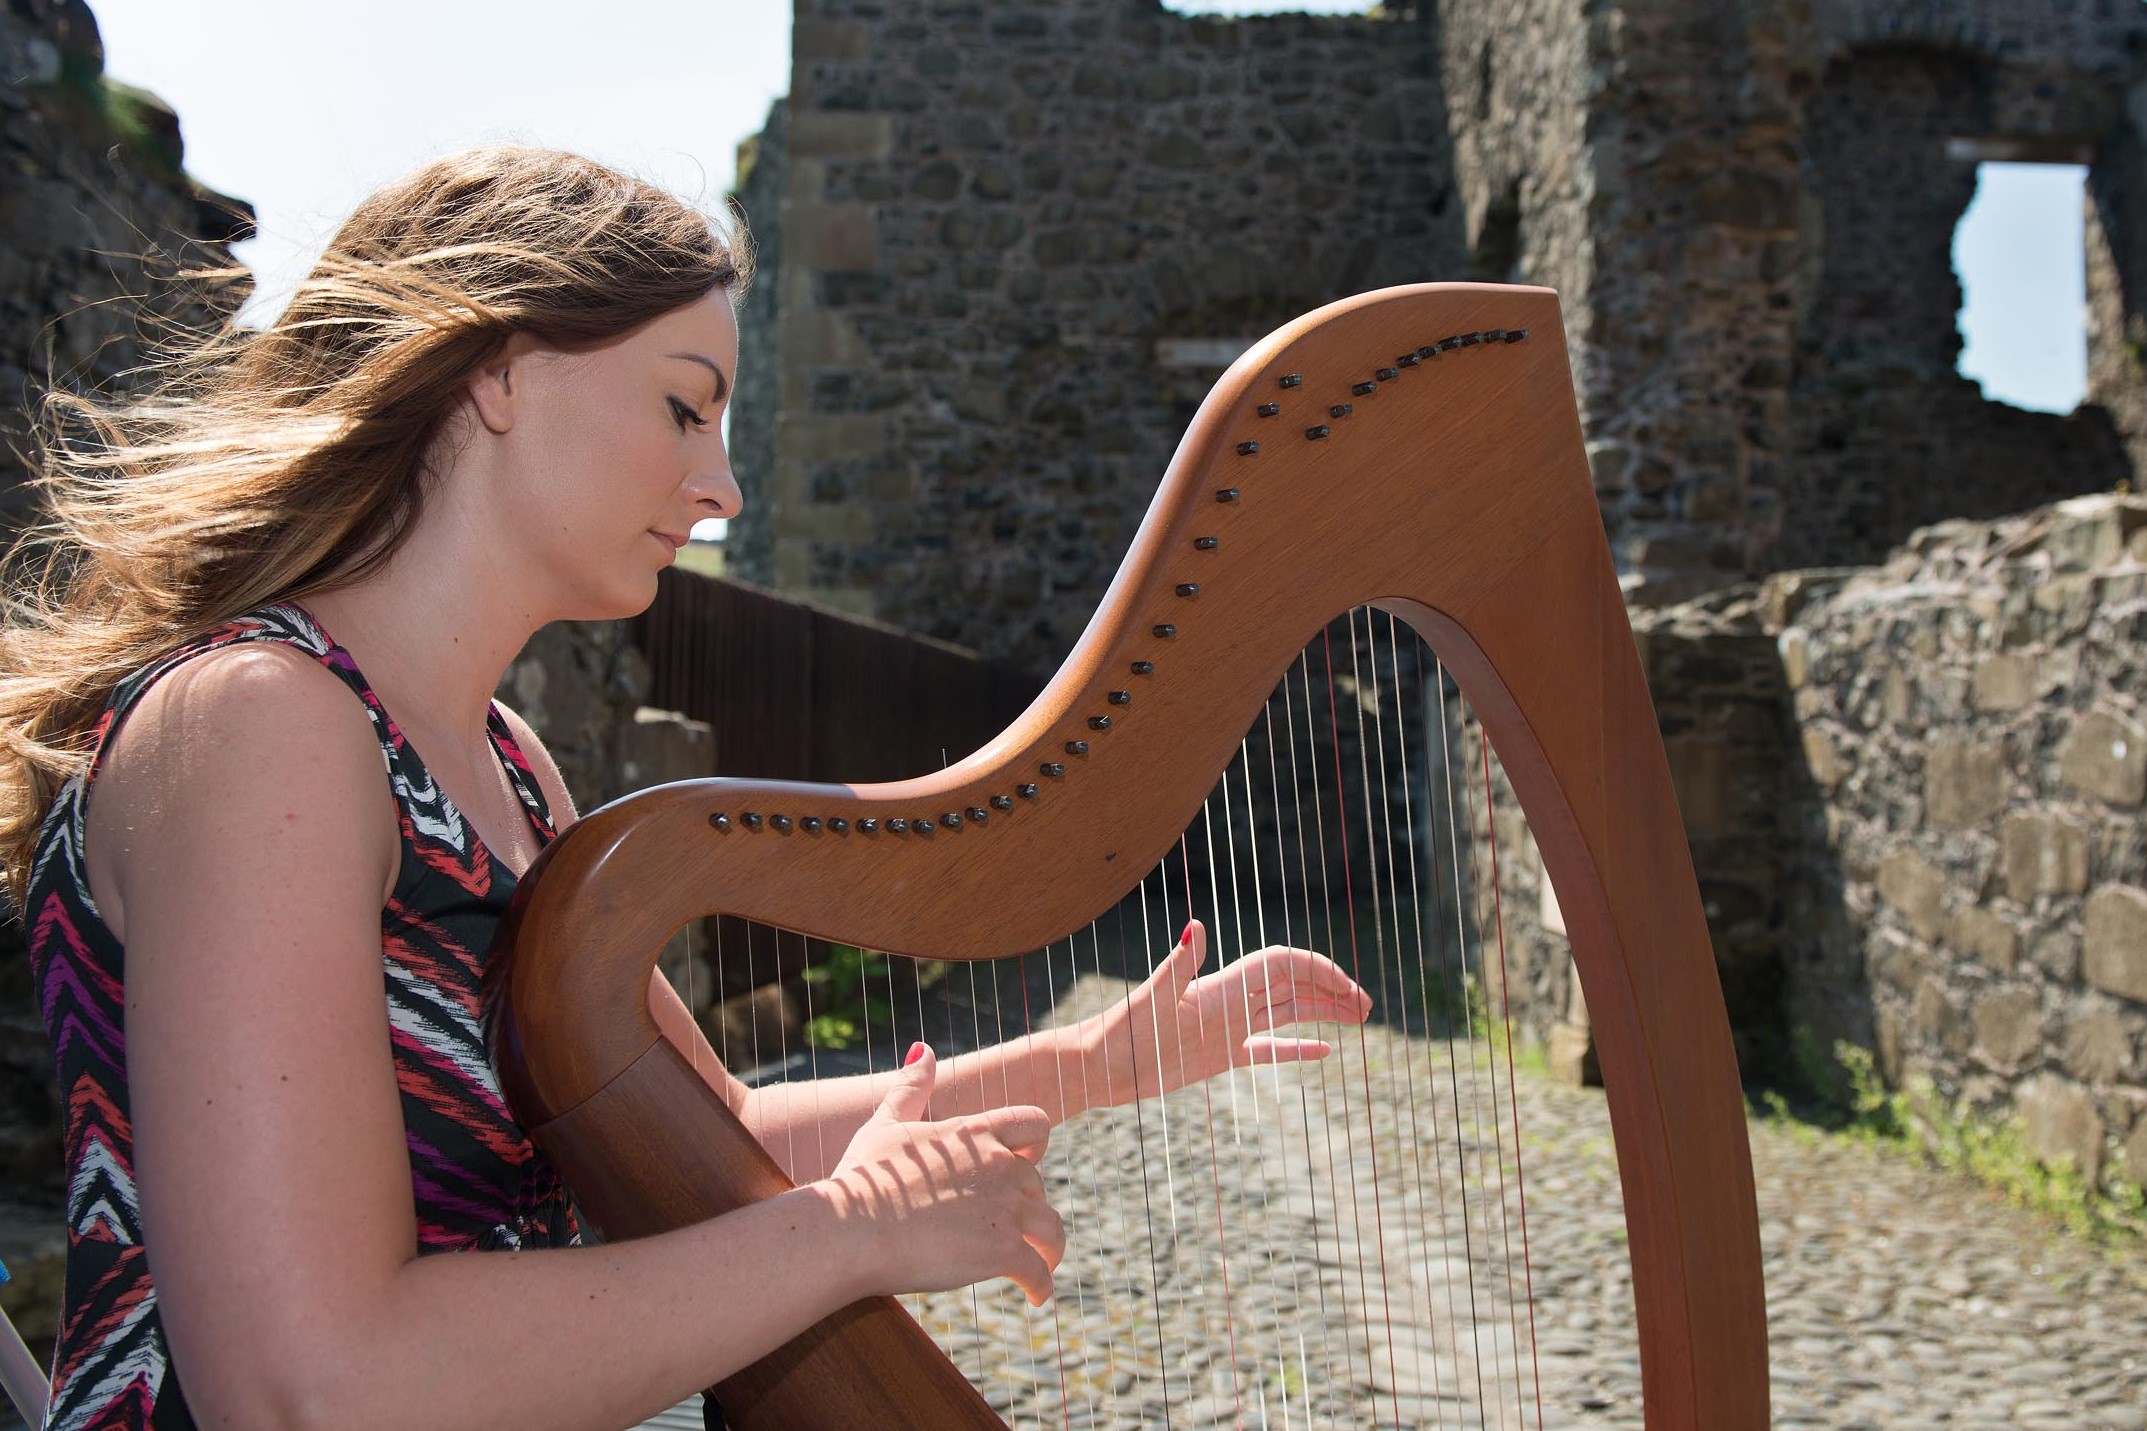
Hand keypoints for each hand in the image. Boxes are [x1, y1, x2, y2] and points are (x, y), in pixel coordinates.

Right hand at [819, 1044, 1066, 1306]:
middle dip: (1029, 1206)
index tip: (1025, 1164)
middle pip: (1037, 1185)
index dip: (1035, 1146)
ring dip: (1050, 1248)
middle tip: (1014, 1229)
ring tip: (1041, 1265)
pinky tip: (1035, 1296)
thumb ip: (911, 1088)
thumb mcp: (885, 1124)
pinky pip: (1040, 1271)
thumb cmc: (862, 1179)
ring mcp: (1005, 1209)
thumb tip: (923, 1049)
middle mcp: (1000, 1166)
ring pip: (1051, 1229)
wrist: (851, 1230)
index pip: (1035, 1125)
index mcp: (975, 1133)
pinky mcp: (1003, 1252)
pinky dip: (1042, 1285)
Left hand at [1079, 920, 1371, 1109]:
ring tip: (1360, 1018)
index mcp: (1224, 986)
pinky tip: (1323, 1052)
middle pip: (1294, 985)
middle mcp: (1231, 1001)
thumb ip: (1178, 964)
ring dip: (1323, 1012)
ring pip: (1288, 1013)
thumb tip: (1195, 926)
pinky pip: (1269, 1048)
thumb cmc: (1122, 1033)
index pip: (1284, 965)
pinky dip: (1297, 1048)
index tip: (1347, 989)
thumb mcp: (1153, 999)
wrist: (1098, 1066)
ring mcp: (1228, 1029)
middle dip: (1331, 989)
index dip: (1318, 970)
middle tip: (1367, 1006)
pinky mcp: (1221, 1056)